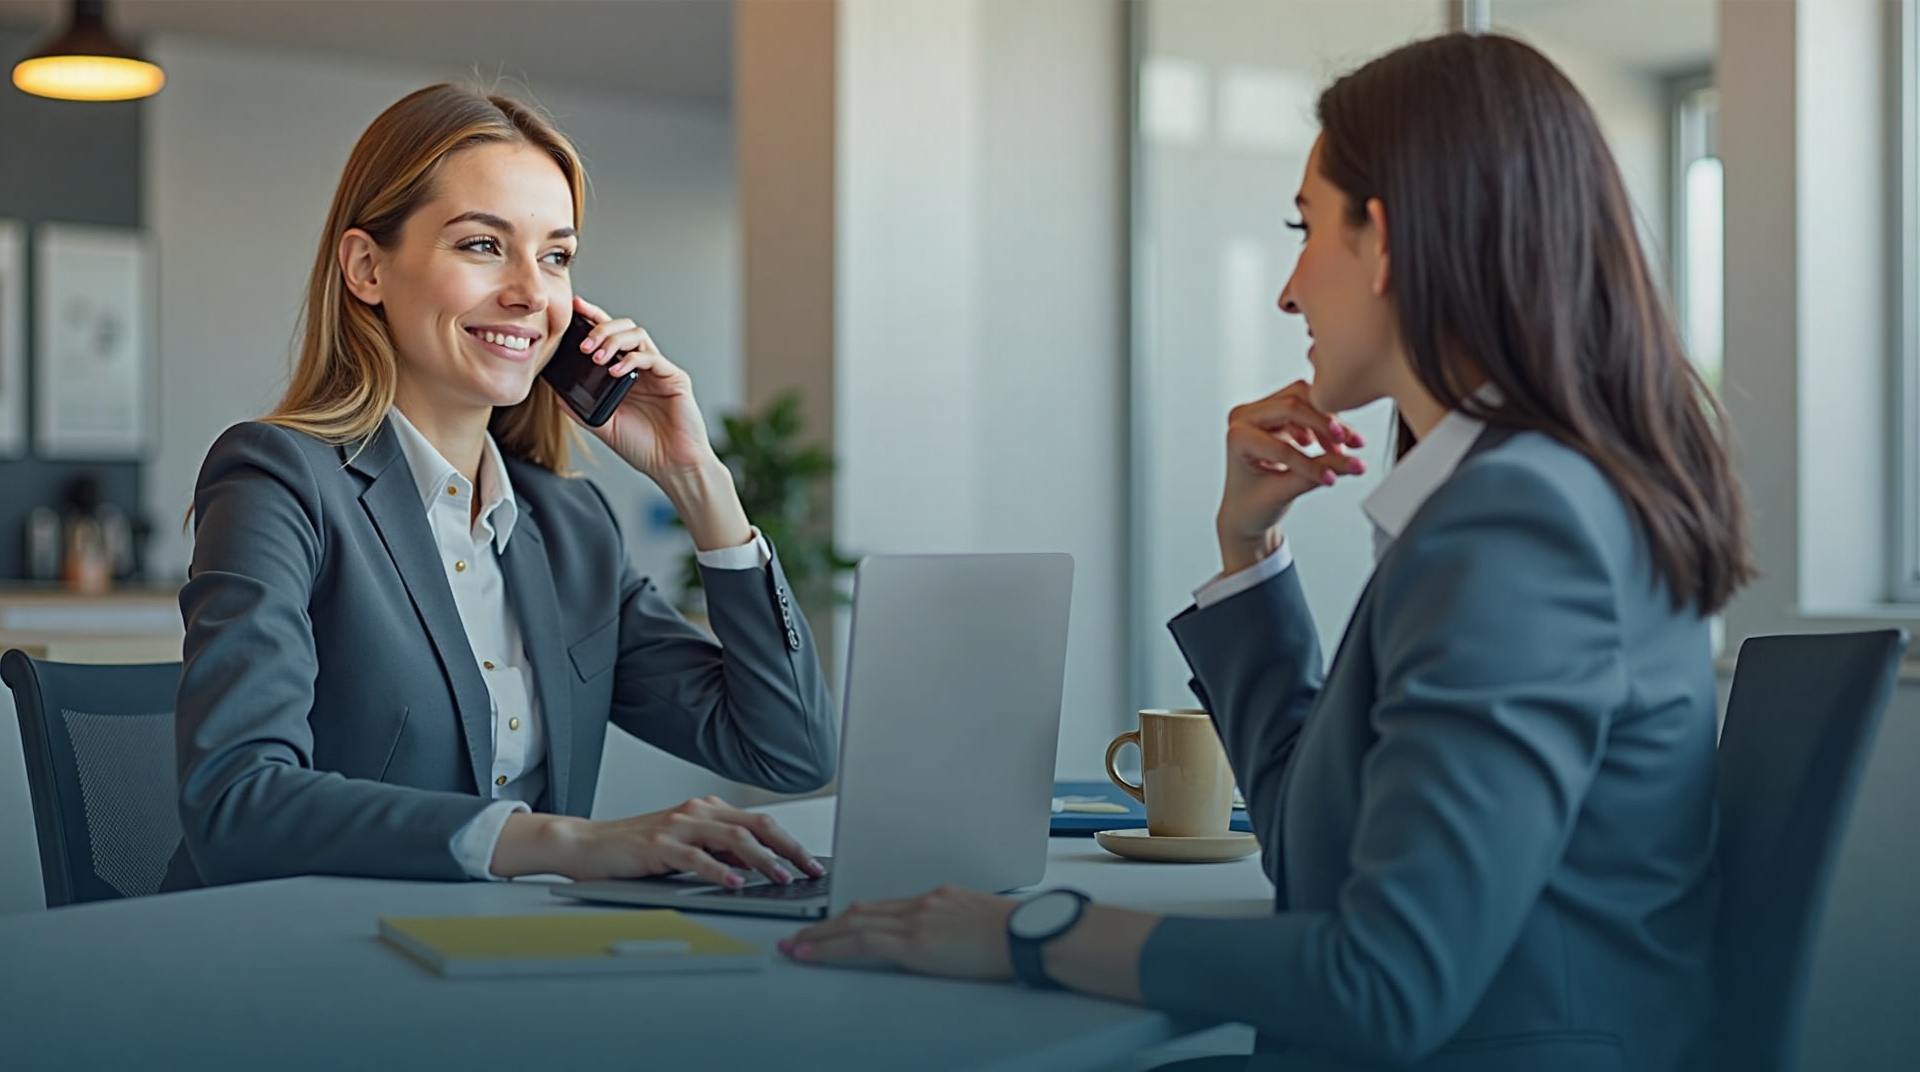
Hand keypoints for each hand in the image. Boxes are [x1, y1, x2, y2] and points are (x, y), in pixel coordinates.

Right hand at [493, 795, 825, 885]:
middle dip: (788, 847)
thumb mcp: (687, 847)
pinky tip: (735, 882)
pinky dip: (719, 870)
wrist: (587, 845)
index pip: (761, 823)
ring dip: (762, 859)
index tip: (813, 863)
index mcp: (708, 810)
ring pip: (732, 837)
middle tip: (810, 870)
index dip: (791, 842)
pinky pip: (695, 856)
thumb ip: (719, 851)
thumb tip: (758, 865)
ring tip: (781, 876)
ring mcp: (678, 825)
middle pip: (756, 824)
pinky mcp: (658, 844)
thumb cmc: (636, 849)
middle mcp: (697, 811)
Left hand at [561, 295, 717, 480]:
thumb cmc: (643, 447)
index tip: (575, 308)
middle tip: (584, 344)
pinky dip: (631, 359)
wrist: (672, 467)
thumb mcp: (603, 425)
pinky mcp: (674, 379)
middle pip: (624, 327)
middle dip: (601, 327)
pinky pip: (651, 357)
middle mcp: (643, 368)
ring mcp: (659, 371)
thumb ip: (582, 408)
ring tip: (597, 357)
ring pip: (638, 335)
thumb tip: (556, 392)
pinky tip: (616, 371)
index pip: (609, 337)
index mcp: (626, 374)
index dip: (593, 318)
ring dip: (614, 340)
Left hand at [779, 886, 1018, 980]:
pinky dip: (832, 948)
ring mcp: (917, 920)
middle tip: (799, 935)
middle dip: (825, 925)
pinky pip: (863, 942)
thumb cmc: (1016, 935)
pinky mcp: (916, 941)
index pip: (882, 906)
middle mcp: (922, 903)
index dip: (851, 916)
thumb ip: (953, 928)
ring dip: (820, 936)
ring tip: (796, 947)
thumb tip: (944, 942)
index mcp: (937, 898)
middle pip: (860, 910)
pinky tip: (814, 955)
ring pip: (853, 923)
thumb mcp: (978, 923)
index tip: (833, 924)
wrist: (1031, 935)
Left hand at [1216, 380, 1365, 572]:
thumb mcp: (1284, 492)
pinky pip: (1308, 405)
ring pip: (1304, 398)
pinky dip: (1325, 423)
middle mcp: (1244, 417)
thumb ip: (1317, 476)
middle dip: (1326, 426)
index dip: (1311, 463)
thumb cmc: (1252, 505)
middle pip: (1294, 404)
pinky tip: (1332, 445)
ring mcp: (1260, 411)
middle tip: (1352, 445)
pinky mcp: (1277, 412)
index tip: (1333, 479)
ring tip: (1346, 447)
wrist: (1244, 508)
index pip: (1281, 445)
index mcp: (1237, 437)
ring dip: (1329, 421)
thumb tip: (1356, 464)